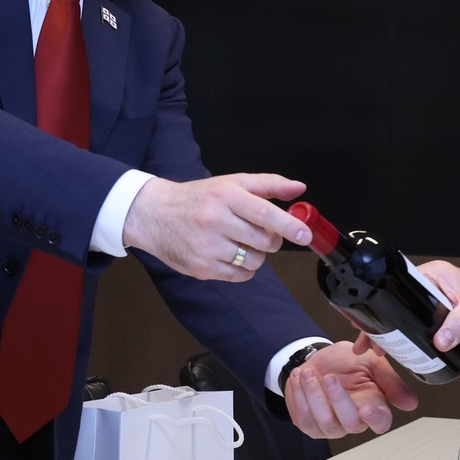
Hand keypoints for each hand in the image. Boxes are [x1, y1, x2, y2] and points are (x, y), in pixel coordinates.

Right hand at [121, 173, 313, 281]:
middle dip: (271, 240)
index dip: (288, 225)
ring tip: (240, 242)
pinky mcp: (201, 268)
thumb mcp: (231, 183)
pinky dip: (243, 269)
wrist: (155, 215)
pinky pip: (240, 276)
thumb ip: (268, 184)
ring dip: (256, 255)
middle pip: (264, 241)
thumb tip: (299, 188)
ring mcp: (207, 247)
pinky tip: (229, 254)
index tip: (305, 234)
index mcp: (225, 195)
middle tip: (260, 232)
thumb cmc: (199, 198)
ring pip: (255, 261)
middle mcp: (215, 220)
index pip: (264, 212)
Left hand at [285, 339, 419, 438]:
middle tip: (330, 378)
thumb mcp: (371, 363)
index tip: (367, 407)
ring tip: (308, 372)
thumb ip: (389, 381)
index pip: (380, 423)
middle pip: (350, 422)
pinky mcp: (310, 426)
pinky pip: (304, 417)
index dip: (375, 419)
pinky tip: (299, 377)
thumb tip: (411, 404)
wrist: (318, 359)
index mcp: (373, 407)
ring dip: (314, 395)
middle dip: (338, 399)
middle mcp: (353, 422)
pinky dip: (299, 395)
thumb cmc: (346, 362)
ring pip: (324, 422)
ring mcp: (331, 427)